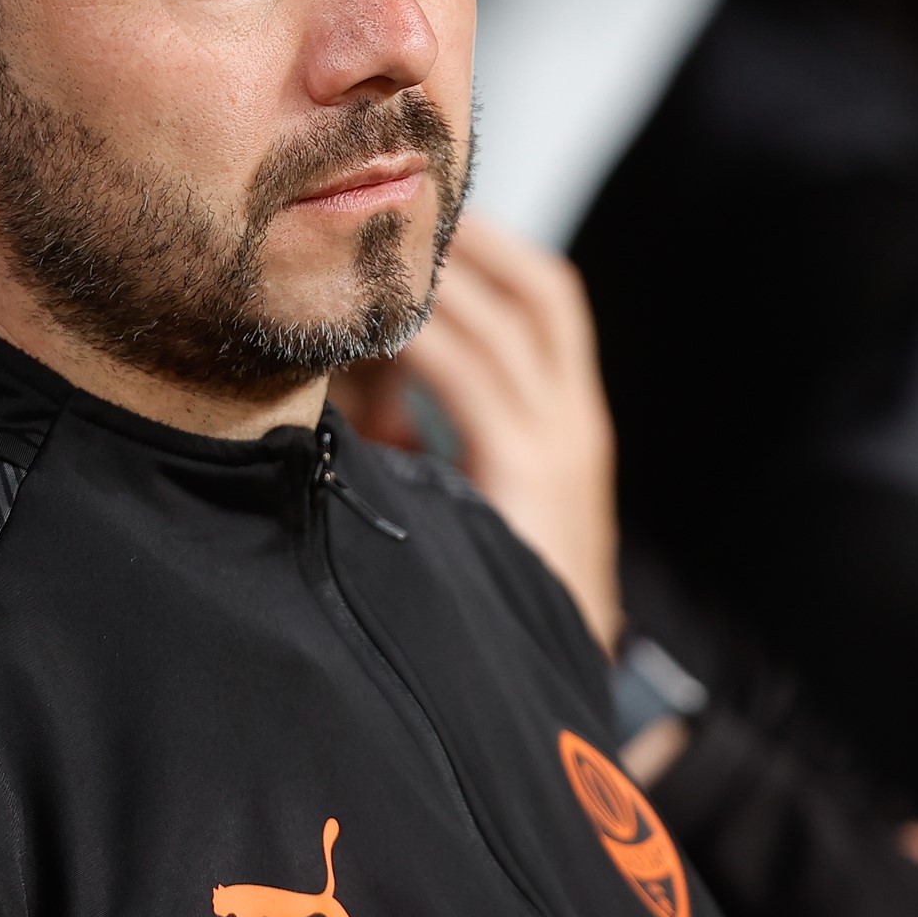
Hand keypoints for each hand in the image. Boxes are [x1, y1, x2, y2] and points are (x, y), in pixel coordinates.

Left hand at [333, 216, 622, 653]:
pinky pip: (473, 382)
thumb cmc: (490, 603)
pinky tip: (371, 337)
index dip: (489, 252)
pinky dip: (424, 344)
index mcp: (568, 425)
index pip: (545, 301)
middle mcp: (575, 423)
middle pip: (538, 291)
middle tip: (386, 214)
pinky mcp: (529, 478)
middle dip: (470, 243)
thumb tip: (342, 394)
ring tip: (368, 264)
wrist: (549, 702)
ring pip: (504, 325)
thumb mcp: (466, 507)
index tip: (414, 225)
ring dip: (434, 286)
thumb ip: (418, 445)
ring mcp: (560, 447)